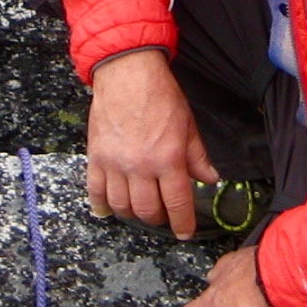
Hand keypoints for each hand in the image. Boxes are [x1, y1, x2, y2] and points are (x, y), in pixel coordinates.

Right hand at [85, 48, 217, 238]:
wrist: (127, 74)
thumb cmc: (160, 95)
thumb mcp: (188, 125)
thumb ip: (198, 157)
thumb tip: (210, 179)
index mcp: (169, 159)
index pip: (178, 204)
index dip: (183, 224)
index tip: (185, 232)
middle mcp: (141, 167)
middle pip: (148, 211)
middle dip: (159, 218)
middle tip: (163, 214)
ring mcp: (116, 164)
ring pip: (122, 206)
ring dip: (133, 213)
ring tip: (140, 208)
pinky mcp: (97, 158)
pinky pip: (95, 191)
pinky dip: (101, 205)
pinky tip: (107, 210)